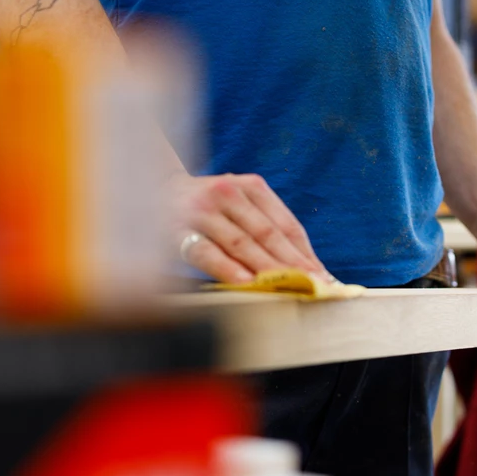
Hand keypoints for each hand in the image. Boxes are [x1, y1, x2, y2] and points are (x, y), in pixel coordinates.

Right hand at [169, 171, 331, 282]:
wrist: (151, 190)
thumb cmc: (205, 207)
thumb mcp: (237, 204)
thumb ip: (265, 227)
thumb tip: (304, 266)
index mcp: (250, 187)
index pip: (286, 225)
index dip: (307, 253)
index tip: (325, 277)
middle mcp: (228, 193)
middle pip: (269, 235)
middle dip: (295, 264)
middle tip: (316, 287)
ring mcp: (202, 210)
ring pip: (242, 243)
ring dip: (269, 269)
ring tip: (291, 288)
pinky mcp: (178, 229)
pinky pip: (208, 252)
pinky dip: (228, 269)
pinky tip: (247, 284)